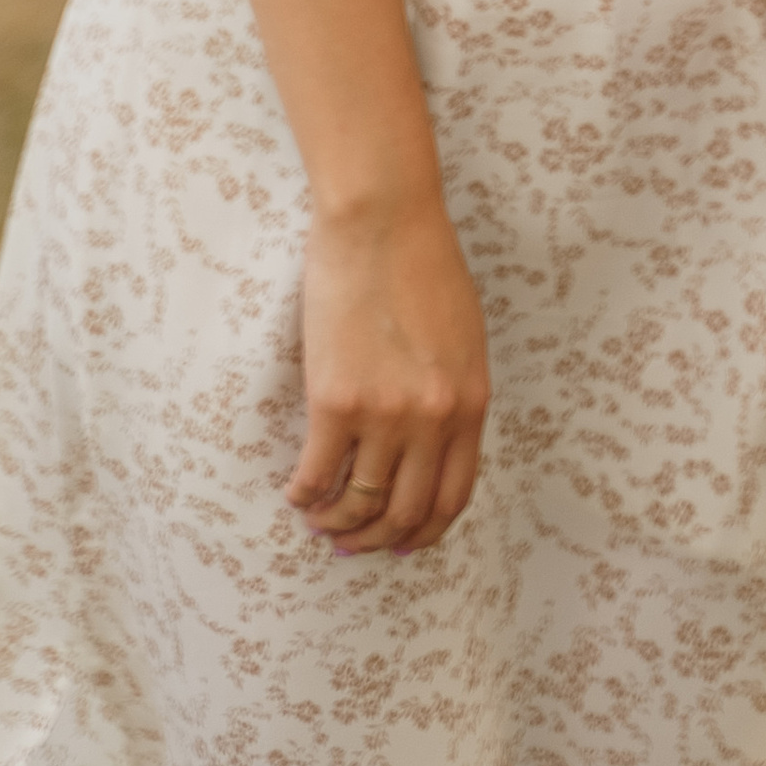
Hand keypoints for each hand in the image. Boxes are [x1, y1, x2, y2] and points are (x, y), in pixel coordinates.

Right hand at [286, 190, 490, 557]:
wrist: (383, 221)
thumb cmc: (423, 266)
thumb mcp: (463, 338)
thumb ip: (453, 393)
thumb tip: (429, 446)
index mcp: (470, 403)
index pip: (452, 497)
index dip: (422, 533)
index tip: (399, 544)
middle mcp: (433, 420)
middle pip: (405, 514)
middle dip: (375, 540)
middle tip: (349, 543)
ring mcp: (385, 415)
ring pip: (359, 504)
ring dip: (335, 524)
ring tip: (318, 519)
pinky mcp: (336, 402)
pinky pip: (316, 475)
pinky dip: (304, 496)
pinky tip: (295, 492)